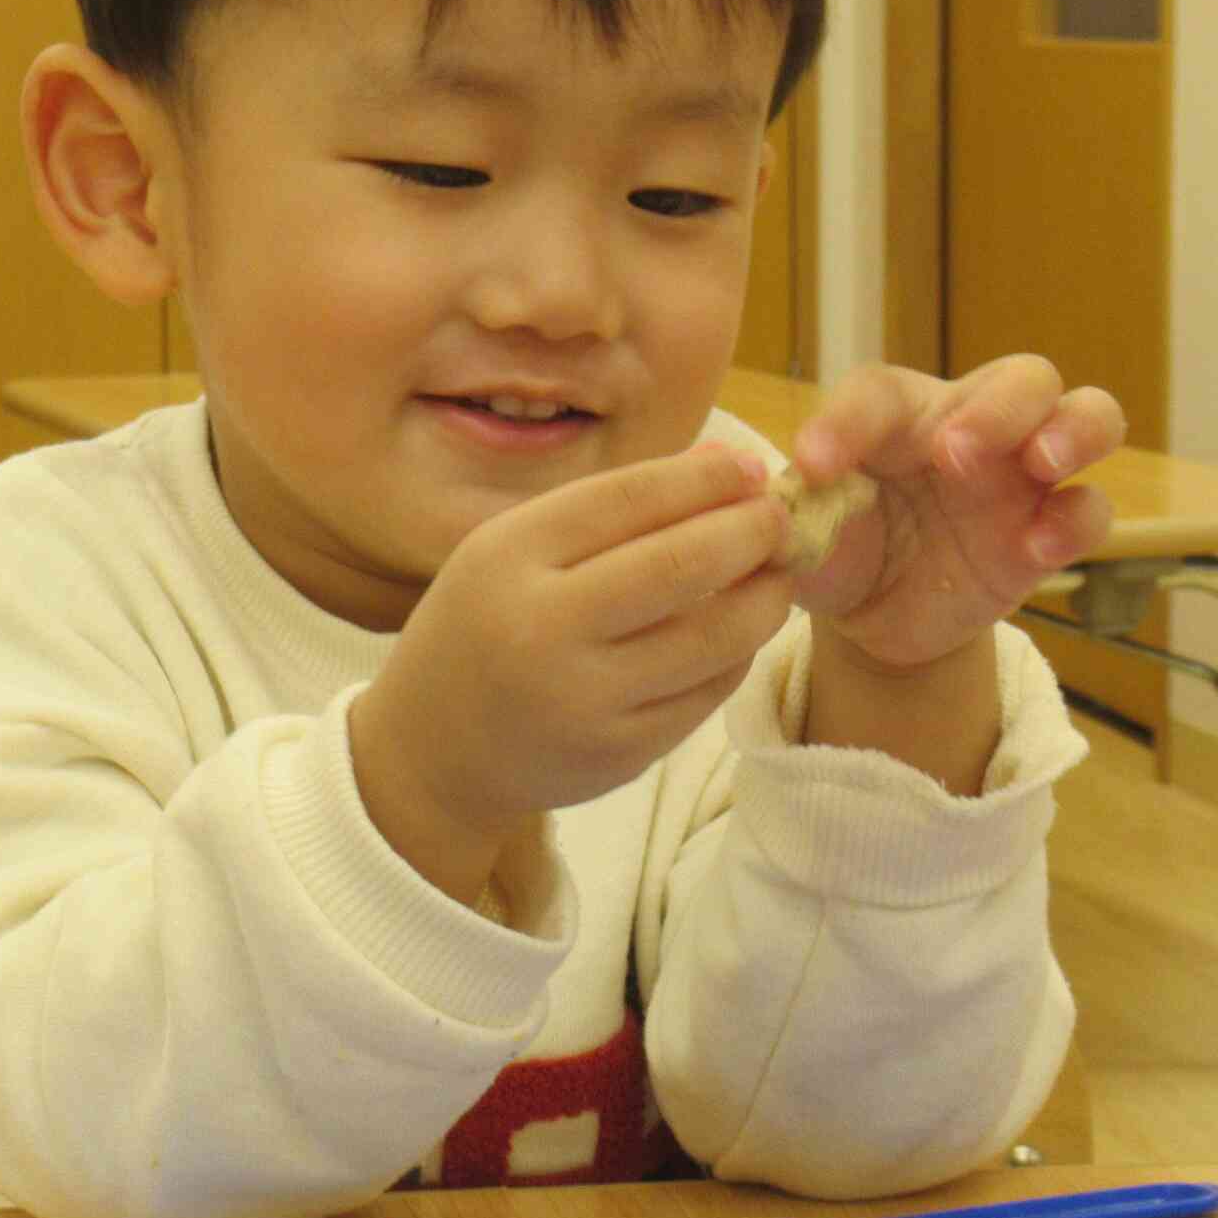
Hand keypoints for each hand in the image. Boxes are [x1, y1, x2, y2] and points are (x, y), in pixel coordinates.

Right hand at [350, 440, 797, 898]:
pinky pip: (705, 693)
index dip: (704, 478)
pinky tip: (742, 628)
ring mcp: (584, 698)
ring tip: (779, 571)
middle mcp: (543, 627)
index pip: (628, 499)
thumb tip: (727, 465)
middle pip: (680, 565)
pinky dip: (737, 653)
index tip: (753, 467)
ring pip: (711, 637)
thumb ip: (611, 508)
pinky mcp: (619, 753)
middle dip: (750, 532)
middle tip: (785, 517)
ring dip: (763, 597)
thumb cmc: (484, 625)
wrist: (433, 751)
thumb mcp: (514, 548)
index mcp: (508, 557)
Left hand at [786, 355, 1124, 671]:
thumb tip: (785, 497)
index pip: (880, 392)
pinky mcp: (1047, 529)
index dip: (845, 421)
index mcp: (898, 414)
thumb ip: (796, 511)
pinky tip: (1036, 547)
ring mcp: (1020, 476)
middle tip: (954, 454)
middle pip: (1023, 376)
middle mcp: (971, 426)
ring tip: (1042, 462)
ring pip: (1090, 414)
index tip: (812, 467)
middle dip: (1000, 407)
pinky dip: (1074, 519)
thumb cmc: (838, 547)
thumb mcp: (804, 532)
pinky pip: (1090, 508)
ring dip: (1073, 429)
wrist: (872, 617)